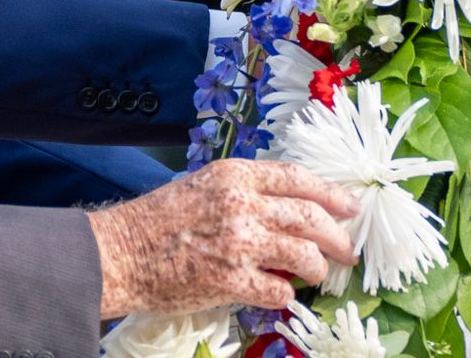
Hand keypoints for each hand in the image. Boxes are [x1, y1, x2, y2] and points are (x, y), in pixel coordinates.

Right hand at [87, 158, 357, 318]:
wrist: (120, 252)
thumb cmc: (157, 221)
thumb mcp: (203, 186)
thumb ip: (244, 192)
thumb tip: (287, 210)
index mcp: (235, 175)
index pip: (298, 178)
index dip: (331, 193)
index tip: (350, 207)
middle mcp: (242, 204)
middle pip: (310, 216)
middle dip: (337, 236)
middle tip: (346, 250)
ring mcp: (239, 243)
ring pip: (304, 254)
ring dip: (317, 268)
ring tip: (317, 274)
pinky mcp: (232, 280)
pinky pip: (279, 291)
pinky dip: (286, 295)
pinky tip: (281, 294)